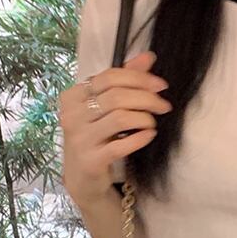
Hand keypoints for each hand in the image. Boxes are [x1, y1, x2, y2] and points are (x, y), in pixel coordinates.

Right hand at [58, 50, 171, 205]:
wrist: (84, 179)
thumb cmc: (97, 139)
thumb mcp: (105, 109)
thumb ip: (124, 81)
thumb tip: (148, 57)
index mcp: (73, 97)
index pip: (109, 77)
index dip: (139, 78)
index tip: (161, 85)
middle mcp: (72, 115)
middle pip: (116, 97)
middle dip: (147, 98)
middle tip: (164, 106)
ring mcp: (80, 139)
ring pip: (120, 118)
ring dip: (144, 118)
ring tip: (153, 123)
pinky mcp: (91, 160)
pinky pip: (121, 145)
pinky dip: (140, 138)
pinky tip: (149, 135)